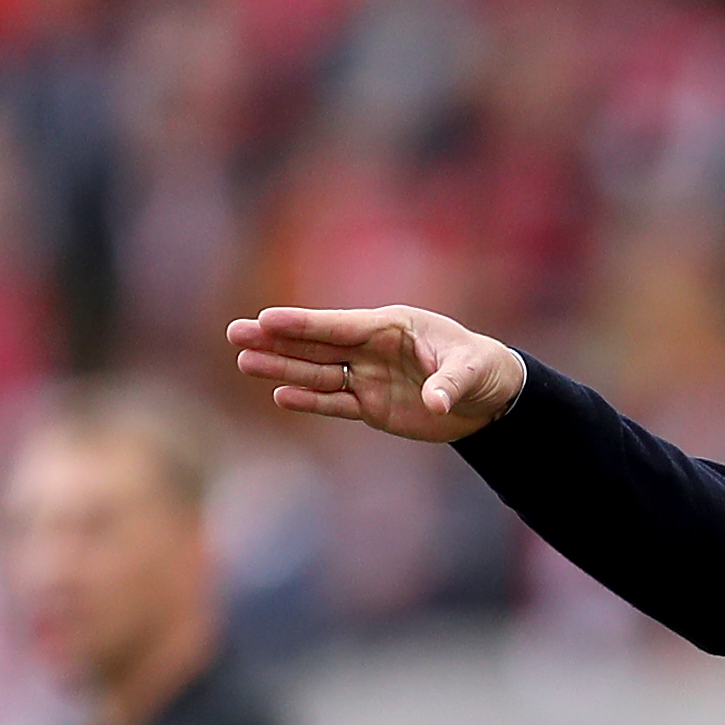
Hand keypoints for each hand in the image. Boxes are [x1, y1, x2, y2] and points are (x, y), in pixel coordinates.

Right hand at [228, 304, 526, 441]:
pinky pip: (336, 402)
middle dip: (276, 341)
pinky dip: (311, 400)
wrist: (489, 396)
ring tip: (245, 362)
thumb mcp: (473, 371)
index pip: (340, 325)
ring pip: (318, 373)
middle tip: (236, 334)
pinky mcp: (372, 405)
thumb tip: (436, 402)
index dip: (304, 324)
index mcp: (392, 327)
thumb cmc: (482, 368)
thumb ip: (451, 383)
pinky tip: (281, 394)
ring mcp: (369, 377)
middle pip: (317, 345)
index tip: (267, 319)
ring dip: (283, 369)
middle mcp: (372, 349)